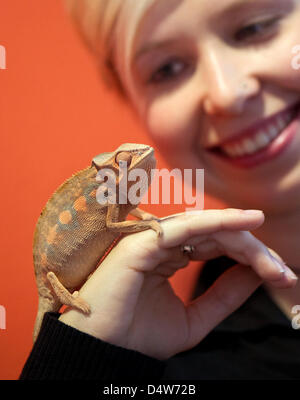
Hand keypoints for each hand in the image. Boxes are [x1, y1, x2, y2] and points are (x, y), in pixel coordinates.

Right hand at [59, 208, 296, 359]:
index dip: (250, 257)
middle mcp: (163, 243)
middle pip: (218, 234)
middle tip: (283, 273)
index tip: (281, 278)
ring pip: (207, 227)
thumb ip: (224, 296)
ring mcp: (152, 240)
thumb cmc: (138, 336)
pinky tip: (248, 223)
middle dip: (254, 251)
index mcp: (171, 257)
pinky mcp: (143, 242)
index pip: (218, 245)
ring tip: (273, 260)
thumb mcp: (195, 319)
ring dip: (244, 238)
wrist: (103, 351)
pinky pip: (187, 227)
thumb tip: (256, 275)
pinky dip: (219, 222)